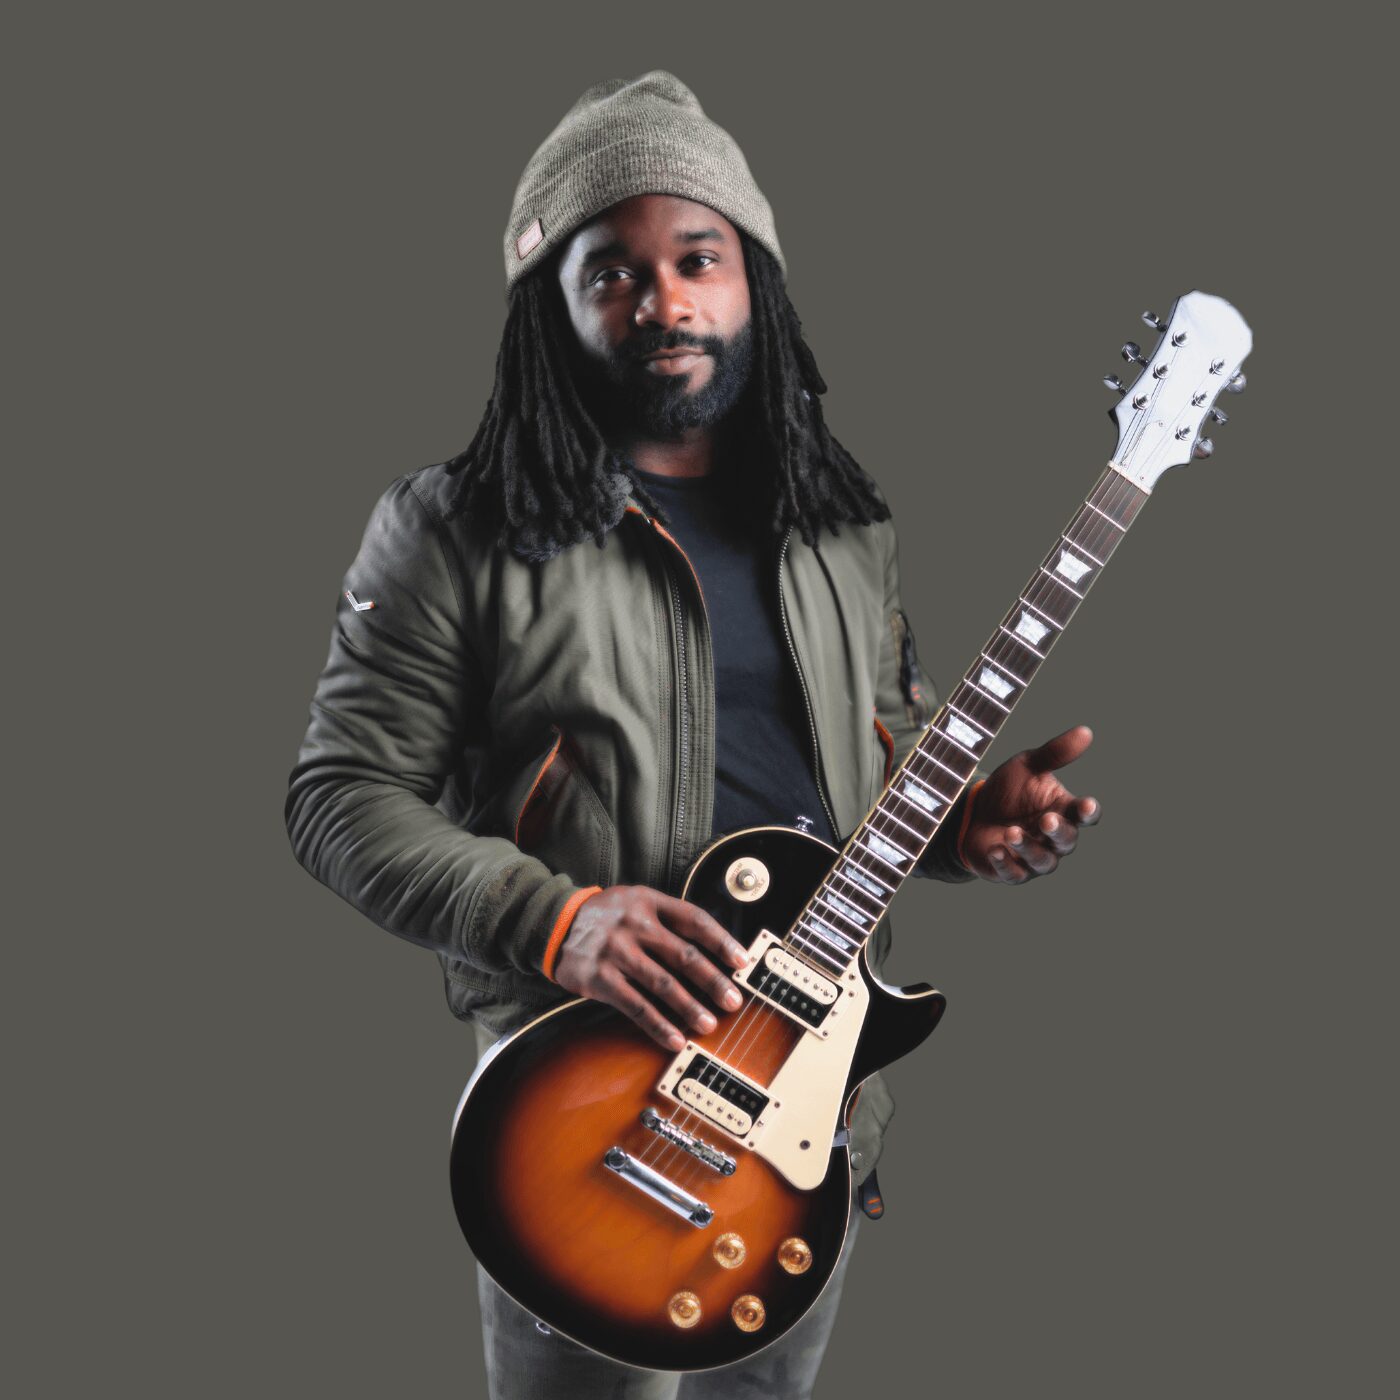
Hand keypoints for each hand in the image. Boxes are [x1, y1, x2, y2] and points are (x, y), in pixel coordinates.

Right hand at [553, 885, 749, 1050]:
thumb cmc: (607, 916)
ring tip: (709, 1024)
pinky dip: (658, 1025)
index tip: (742, 961)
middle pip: (684, 955)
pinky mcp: (601, 979)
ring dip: (690, 1007)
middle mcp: (635, 925)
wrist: (556, 923)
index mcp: (649, 903)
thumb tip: (713, 951)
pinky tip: (675, 1038)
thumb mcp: (636, 901)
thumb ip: (668, 919)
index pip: (694, 920)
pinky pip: (636, 1006)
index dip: (722, 941)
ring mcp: (617, 952)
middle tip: (733, 1000)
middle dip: (713, 981)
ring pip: (663, 984)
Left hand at [960, 725, 1099, 883]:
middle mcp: (1053, 838)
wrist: (973, 812)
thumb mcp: (1027, 766)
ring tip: (1012, 832)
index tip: (1086, 805)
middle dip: (1058, 831)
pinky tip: (996, 850)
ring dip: (1028, 848)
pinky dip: (1006, 864)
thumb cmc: (1009, 790)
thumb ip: (1054, 753)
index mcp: (1063, 811)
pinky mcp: (1011, 872)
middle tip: (1047, 820)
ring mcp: (1033, 857)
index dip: (1087, 811)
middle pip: (1066, 840)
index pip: (1084, 815)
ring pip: (1042, 860)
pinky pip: (1013, 874)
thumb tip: (1085, 731)